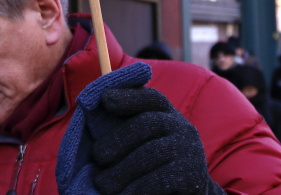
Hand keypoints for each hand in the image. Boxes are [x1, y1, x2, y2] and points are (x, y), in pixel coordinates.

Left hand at [90, 87, 222, 194]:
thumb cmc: (153, 166)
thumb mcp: (143, 142)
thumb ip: (124, 129)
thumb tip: (89, 117)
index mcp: (167, 114)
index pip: (150, 98)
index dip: (128, 96)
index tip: (105, 99)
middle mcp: (181, 127)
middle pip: (146, 123)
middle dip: (117, 139)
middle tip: (97, 156)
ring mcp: (189, 150)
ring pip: (150, 153)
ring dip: (121, 171)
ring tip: (103, 186)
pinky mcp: (191, 175)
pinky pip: (159, 180)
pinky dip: (136, 189)